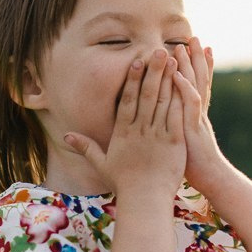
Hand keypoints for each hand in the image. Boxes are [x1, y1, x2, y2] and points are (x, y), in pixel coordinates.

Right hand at [64, 49, 185, 200]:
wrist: (145, 201)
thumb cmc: (123, 184)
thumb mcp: (101, 164)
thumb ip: (86, 146)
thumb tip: (65, 135)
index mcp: (123, 133)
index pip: (128, 100)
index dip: (133, 79)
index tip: (137, 61)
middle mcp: (140, 131)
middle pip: (147, 95)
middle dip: (154, 71)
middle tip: (159, 49)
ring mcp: (158, 136)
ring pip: (164, 102)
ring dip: (169, 79)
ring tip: (174, 60)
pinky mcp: (175, 143)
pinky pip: (178, 117)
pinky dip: (181, 100)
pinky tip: (186, 84)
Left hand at [173, 37, 228, 191]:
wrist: (210, 178)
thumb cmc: (192, 164)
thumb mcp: (182, 140)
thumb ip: (176, 127)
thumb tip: (167, 122)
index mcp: (192, 113)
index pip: (194, 83)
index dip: (193, 65)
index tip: (190, 48)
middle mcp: (196, 111)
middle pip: (197, 78)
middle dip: (194, 57)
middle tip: (191, 36)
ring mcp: (196, 117)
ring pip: (195, 85)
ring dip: (190, 65)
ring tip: (185, 45)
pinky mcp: (193, 127)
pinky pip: (191, 104)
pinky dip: (185, 88)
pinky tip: (179, 74)